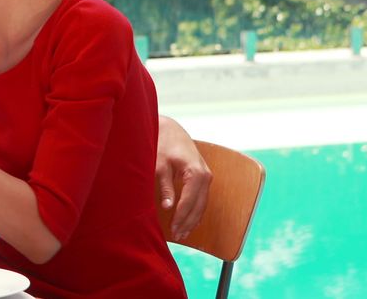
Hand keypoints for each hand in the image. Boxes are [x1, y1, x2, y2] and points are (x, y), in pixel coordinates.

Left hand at [156, 116, 210, 239]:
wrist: (171, 130)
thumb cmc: (163, 145)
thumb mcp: (160, 165)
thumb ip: (165, 186)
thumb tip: (168, 207)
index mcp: (196, 173)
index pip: (189, 202)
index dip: (181, 217)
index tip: (174, 230)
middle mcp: (206, 176)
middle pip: (199, 206)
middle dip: (188, 222)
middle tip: (178, 236)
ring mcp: (207, 176)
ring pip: (203, 204)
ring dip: (193, 219)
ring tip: (183, 233)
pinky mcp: (204, 177)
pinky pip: (202, 198)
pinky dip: (196, 210)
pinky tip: (189, 221)